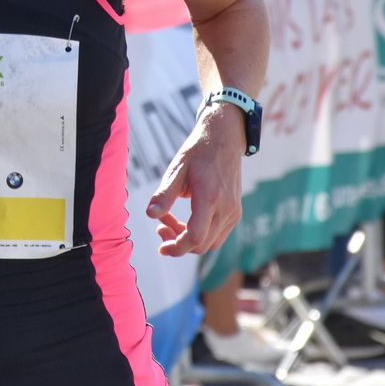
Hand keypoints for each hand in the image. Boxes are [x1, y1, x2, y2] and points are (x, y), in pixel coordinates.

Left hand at [145, 104, 243, 255]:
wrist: (224, 138)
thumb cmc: (197, 152)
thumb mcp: (176, 169)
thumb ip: (164, 194)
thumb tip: (149, 215)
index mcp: (210, 198)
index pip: (195, 238)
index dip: (176, 247)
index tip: (160, 247)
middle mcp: (226, 209)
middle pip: (201, 245)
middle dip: (177, 242)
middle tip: (160, 225)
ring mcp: (233, 212)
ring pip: (210, 243)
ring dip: (188, 239)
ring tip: (170, 220)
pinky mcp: (235, 211)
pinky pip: (217, 235)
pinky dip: (200, 234)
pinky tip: (186, 219)